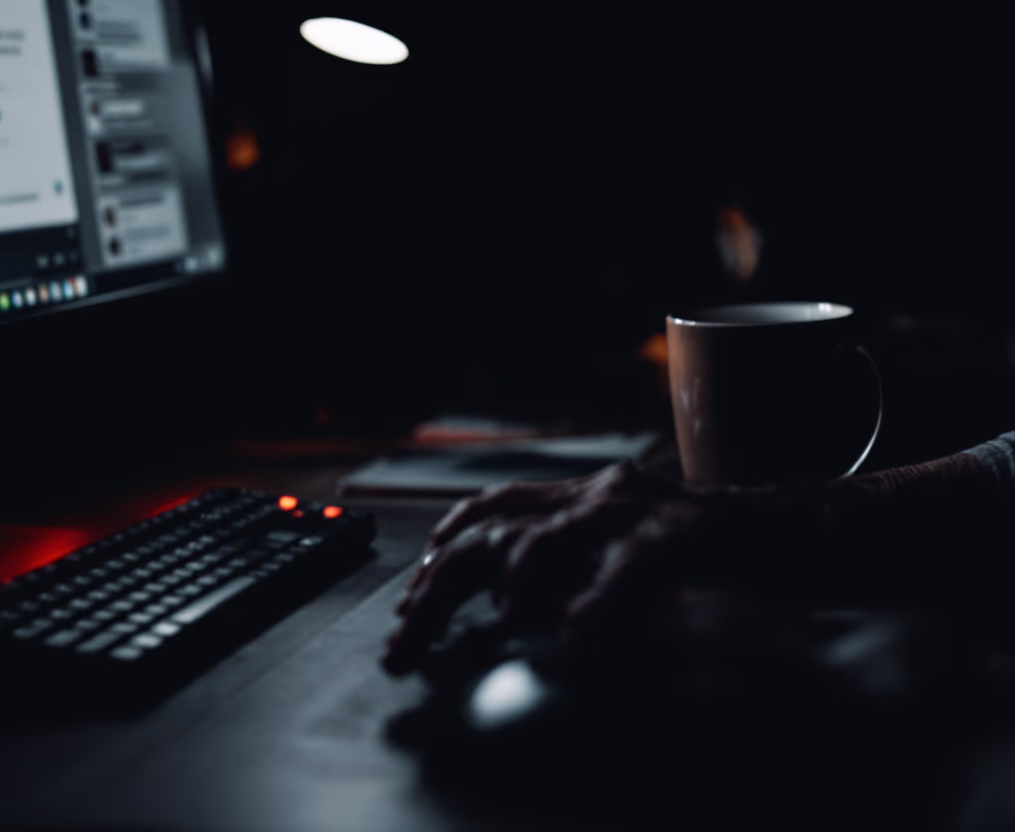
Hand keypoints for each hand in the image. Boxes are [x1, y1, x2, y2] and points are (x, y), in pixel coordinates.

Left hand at [382, 463, 821, 674]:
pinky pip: (624, 572)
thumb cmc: (709, 550)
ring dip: (509, 586)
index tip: (410, 598)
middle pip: (494, 532)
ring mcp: (636, 512)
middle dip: (441, 586)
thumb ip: (576, 565)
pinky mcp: (680, 537)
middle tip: (409, 637)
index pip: (494, 507)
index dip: (444, 548)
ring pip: (543, 540)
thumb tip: (517, 603)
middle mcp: (597, 495)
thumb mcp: (626, 550)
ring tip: (502, 622)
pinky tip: (580, 645)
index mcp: (582, 496)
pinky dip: (596, 610)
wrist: (800, 531)